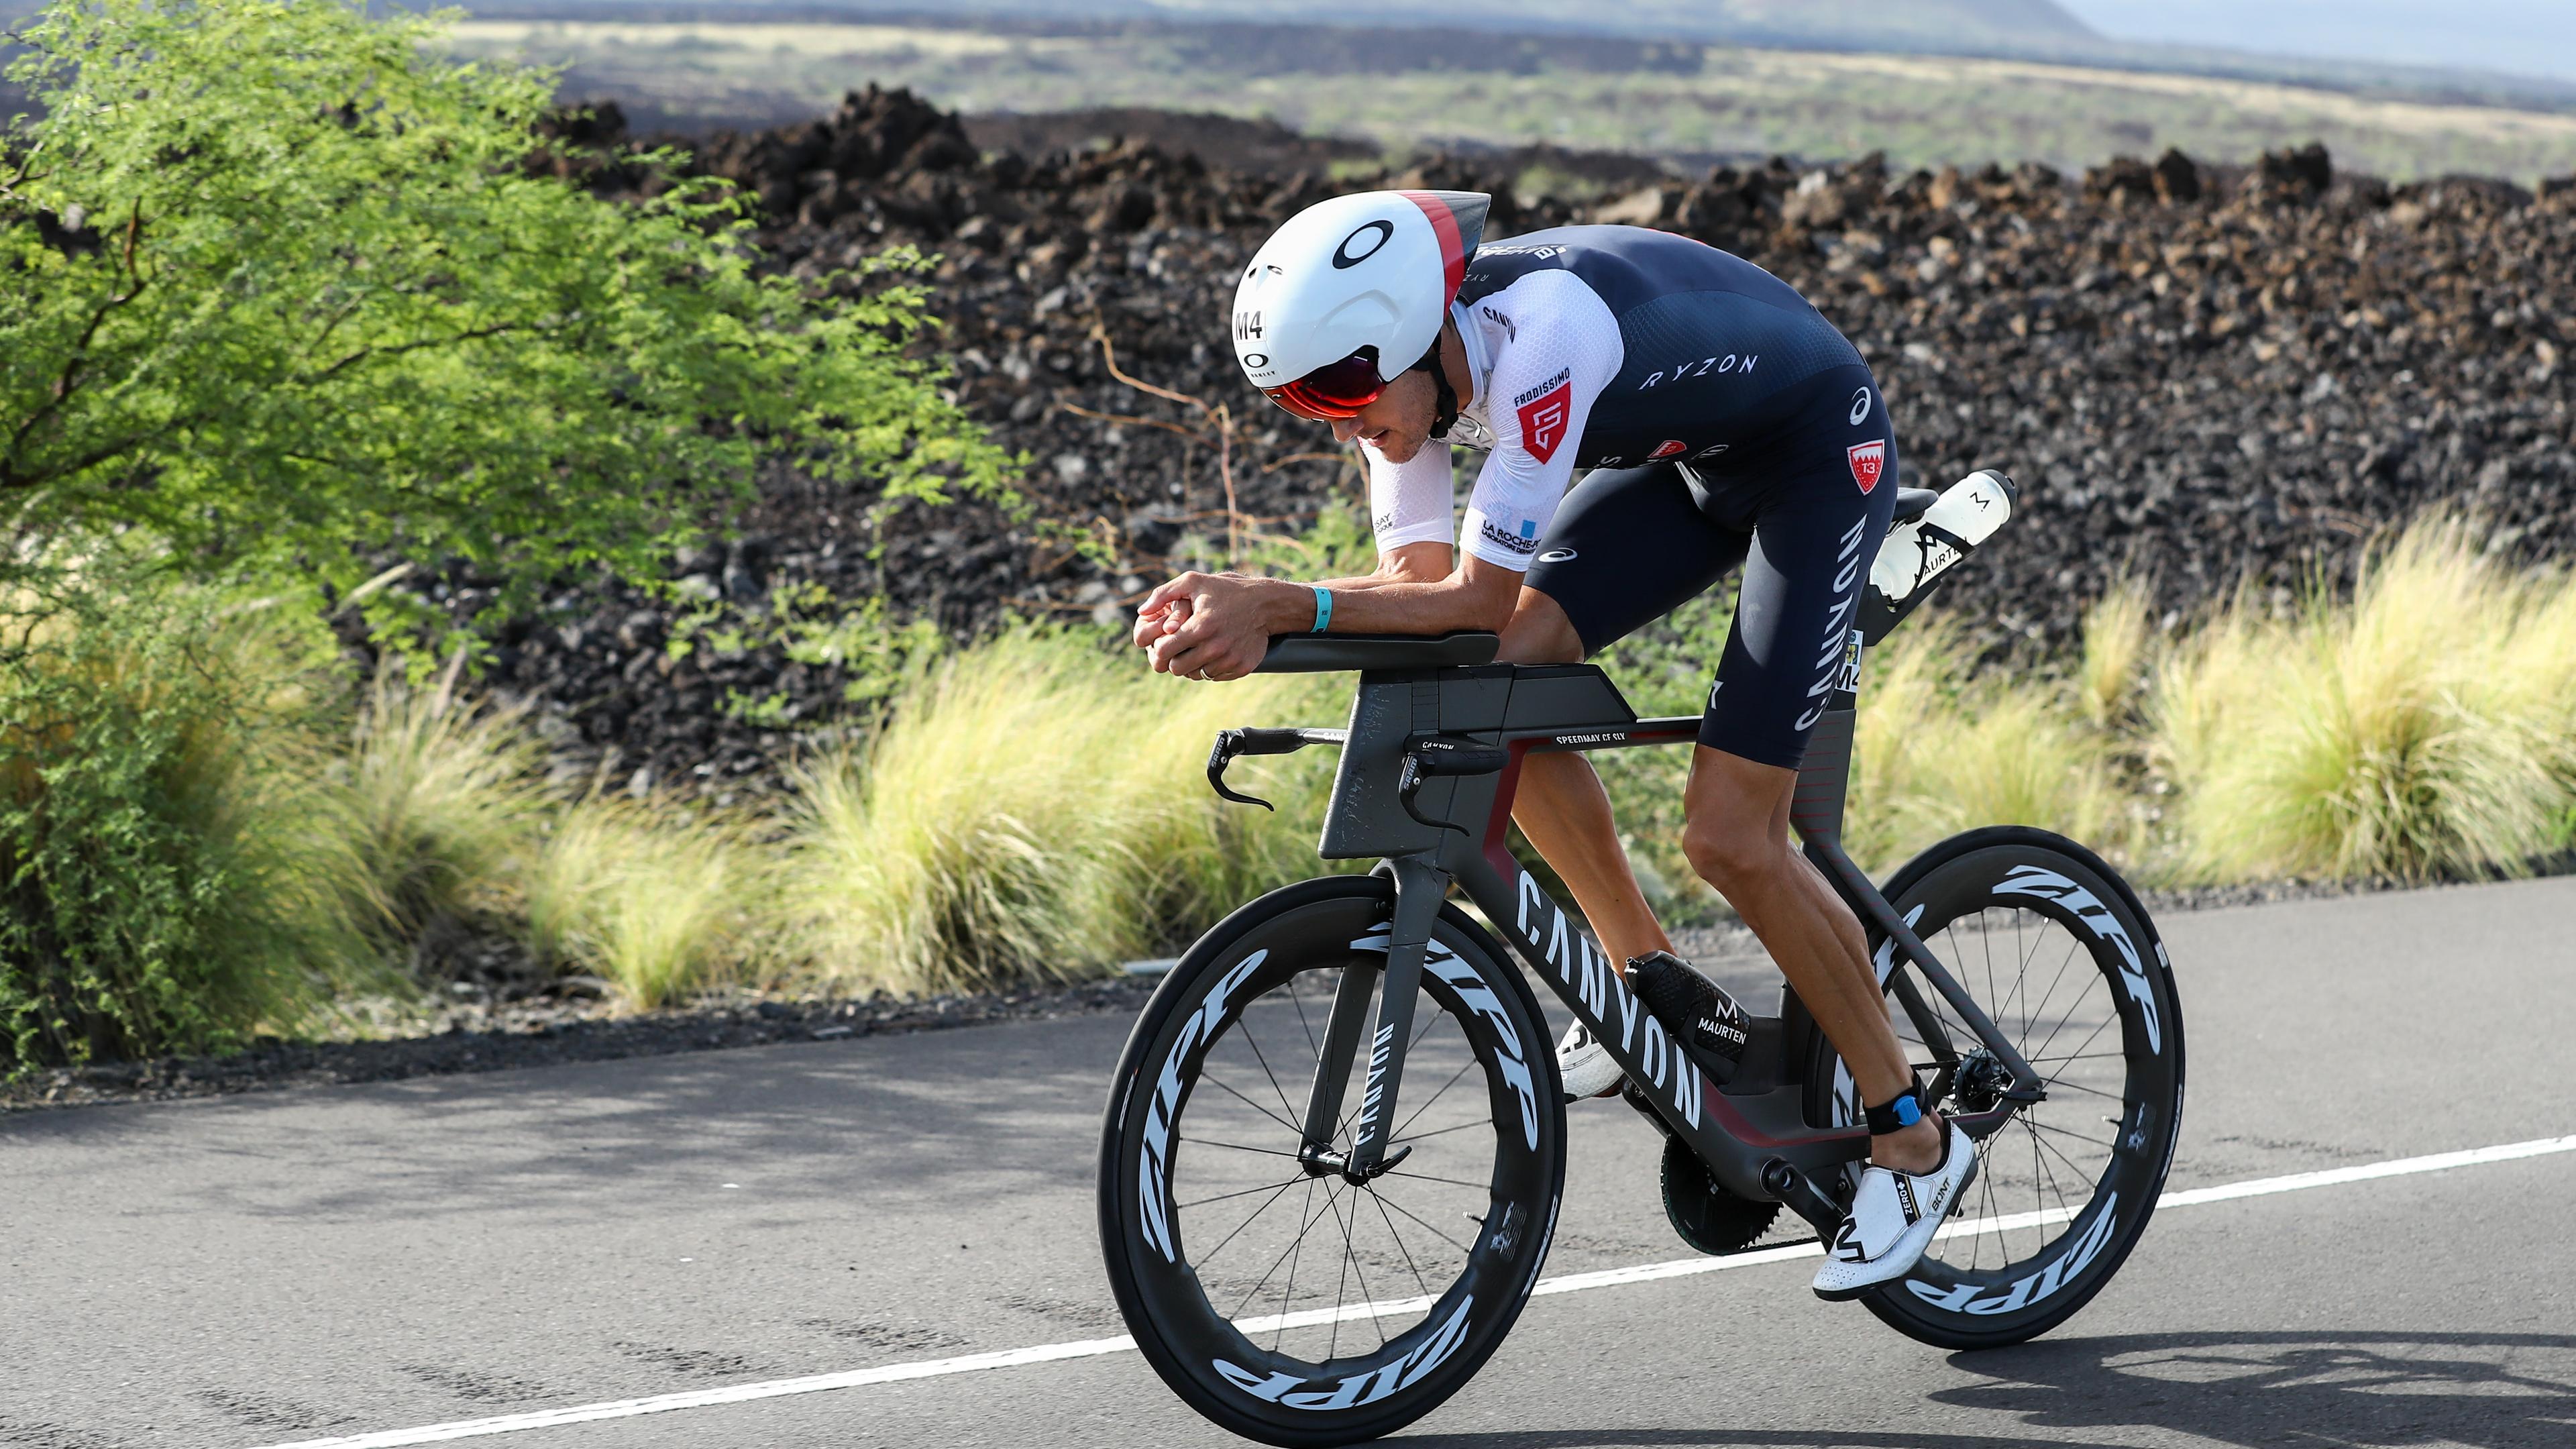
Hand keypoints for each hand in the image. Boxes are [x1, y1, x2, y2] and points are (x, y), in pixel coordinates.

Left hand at [1139, 571, 1281, 681]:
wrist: (1265, 603)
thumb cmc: (1225, 590)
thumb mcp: (1193, 582)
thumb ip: (1163, 594)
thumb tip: (1141, 612)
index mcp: (1200, 627)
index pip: (1163, 651)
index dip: (1157, 648)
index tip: (1161, 642)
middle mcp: (1215, 647)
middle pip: (1176, 669)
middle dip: (1172, 658)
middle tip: (1177, 647)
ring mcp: (1229, 660)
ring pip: (1194, 675)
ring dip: (1190, 664)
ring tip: (1195, 648)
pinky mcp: (1241, 668)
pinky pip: (1213, 677)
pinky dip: (1209, 667)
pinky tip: (1212, 652)